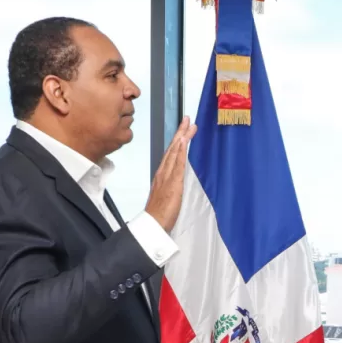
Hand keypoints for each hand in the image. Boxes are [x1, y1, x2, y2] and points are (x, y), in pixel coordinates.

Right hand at [146, 116, 197, 231]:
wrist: (153, 224)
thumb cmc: (159, 214)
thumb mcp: (165, 196)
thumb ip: (169, 186)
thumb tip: (174, 180)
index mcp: (162, 175)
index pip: (171, 154)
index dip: (177, 141)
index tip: (183, 129)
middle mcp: (164, 172)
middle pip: (173, 149)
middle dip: (180, 133)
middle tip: (187, 119)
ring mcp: (167, 177)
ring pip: (175, 153)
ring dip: (182, 138)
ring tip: (188, 125)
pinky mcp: (173, 183)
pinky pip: (178, 164)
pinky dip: (180, 152)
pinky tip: (184, 142)